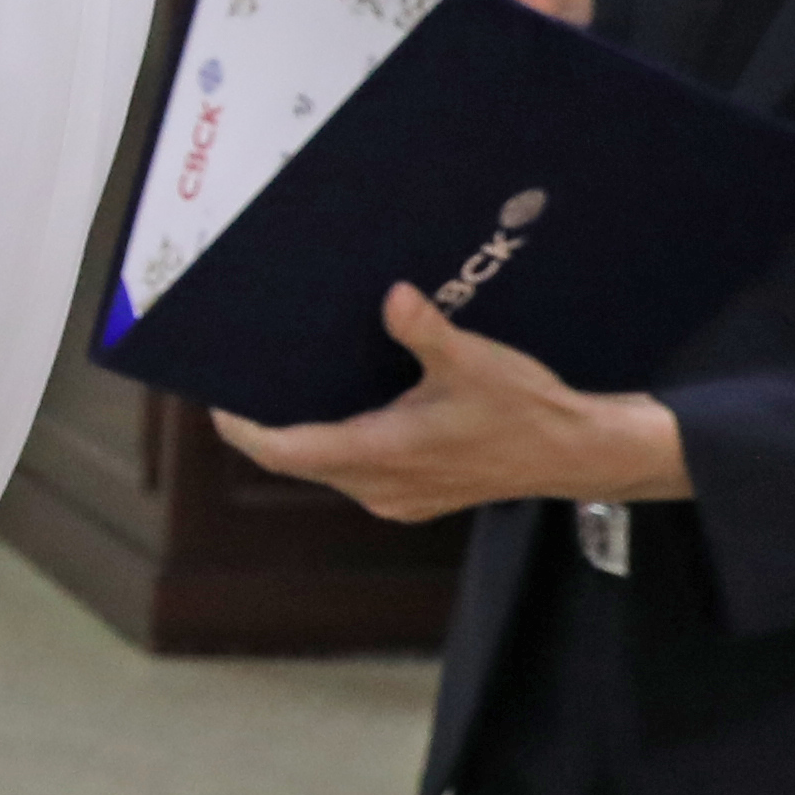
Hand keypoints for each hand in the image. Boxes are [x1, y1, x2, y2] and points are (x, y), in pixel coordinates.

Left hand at [211, 282, 686, 522]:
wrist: (576, 454)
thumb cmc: (525, 410)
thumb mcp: (473, 361)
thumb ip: (426, 331)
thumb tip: (395, 297)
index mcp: (381, 455)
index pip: (285, 451)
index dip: (244, 429)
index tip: (218, 400)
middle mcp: (379, 486)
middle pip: (298, 459)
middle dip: (267, 426)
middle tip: (246, 381)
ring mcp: (396, 497)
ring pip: (326, 468)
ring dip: (304, 435)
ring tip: (285, 389)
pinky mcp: (413, 497)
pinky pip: (354, 473)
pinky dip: (338, 444)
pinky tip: (344, 408)